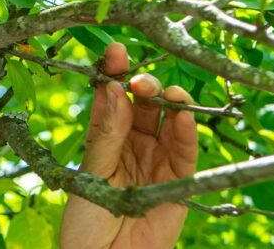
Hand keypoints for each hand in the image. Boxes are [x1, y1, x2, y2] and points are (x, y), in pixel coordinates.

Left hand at [60, 43, 197, 248]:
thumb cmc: (86, 223)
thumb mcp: (91, 176)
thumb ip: (106, 135)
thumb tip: (111, 88)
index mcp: (104, 138)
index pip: (111, 98)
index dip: (114, 73)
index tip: (115, 51)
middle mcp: (131, 143)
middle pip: (144, 104)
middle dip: (144, 85)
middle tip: (139, 81)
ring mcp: (155, 159)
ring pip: (169, 121)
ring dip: (170, 102)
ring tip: (164, 94)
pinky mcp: (178, 180)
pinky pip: (185, 151)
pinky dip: (187, 132)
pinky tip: (183, 116)